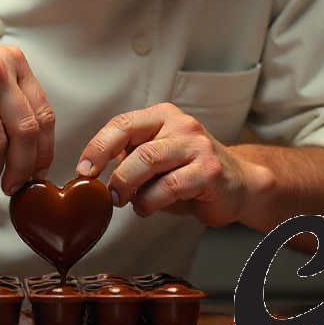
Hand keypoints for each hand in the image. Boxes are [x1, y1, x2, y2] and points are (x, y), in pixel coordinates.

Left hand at [76, 103, 254, 226]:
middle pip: (136, 146)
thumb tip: (92, 175)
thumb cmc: (191, 172)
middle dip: (116, 175)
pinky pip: (170, 187)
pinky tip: (148, 208)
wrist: (239, 184)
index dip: (98, 147)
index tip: (84, 170)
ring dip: (130, 187)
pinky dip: (151, 202)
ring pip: (150, 162)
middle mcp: (181, 125)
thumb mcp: (157, 158)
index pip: (122, 124)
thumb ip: (130, 158)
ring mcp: (197, 146)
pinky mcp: (209, 171)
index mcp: (162, 116)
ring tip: (126, 202)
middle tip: (109, 195)